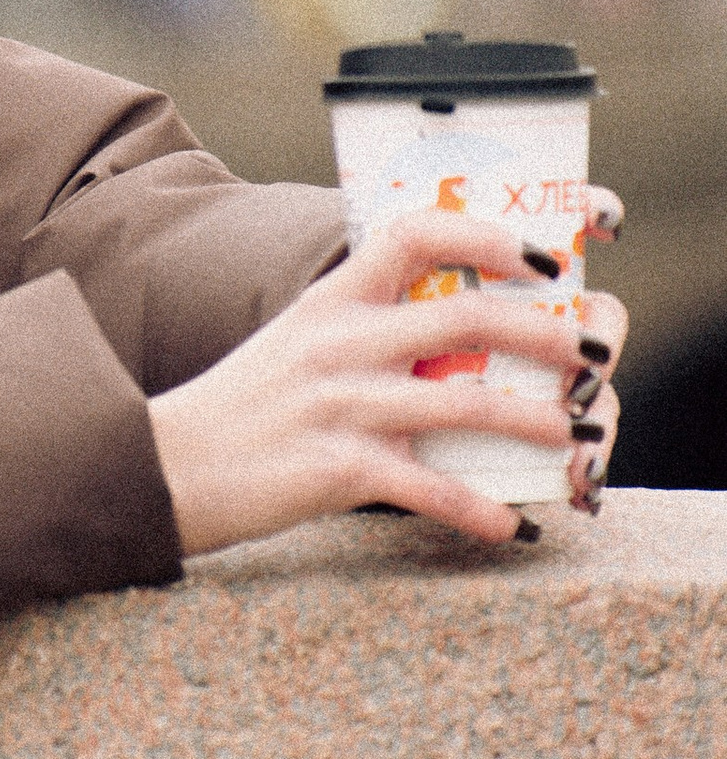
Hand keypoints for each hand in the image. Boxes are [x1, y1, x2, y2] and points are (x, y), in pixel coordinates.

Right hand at [149, 197, 629, 558]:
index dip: (486, 237)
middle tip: (590, 354)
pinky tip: (511, 526)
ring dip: (535, 420)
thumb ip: (363, 329)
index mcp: (332, 301)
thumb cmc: (242, 410)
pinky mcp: (338, 468)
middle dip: (545, 334)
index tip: (541, 259)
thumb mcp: (296, 344)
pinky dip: (479, 510)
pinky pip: (429, 486)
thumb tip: (445, 333)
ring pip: (466, 401)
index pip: (415, 233)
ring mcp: (342, 404)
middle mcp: (342, 342)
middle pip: (466, 317)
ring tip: (573, 435)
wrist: (168, 466)